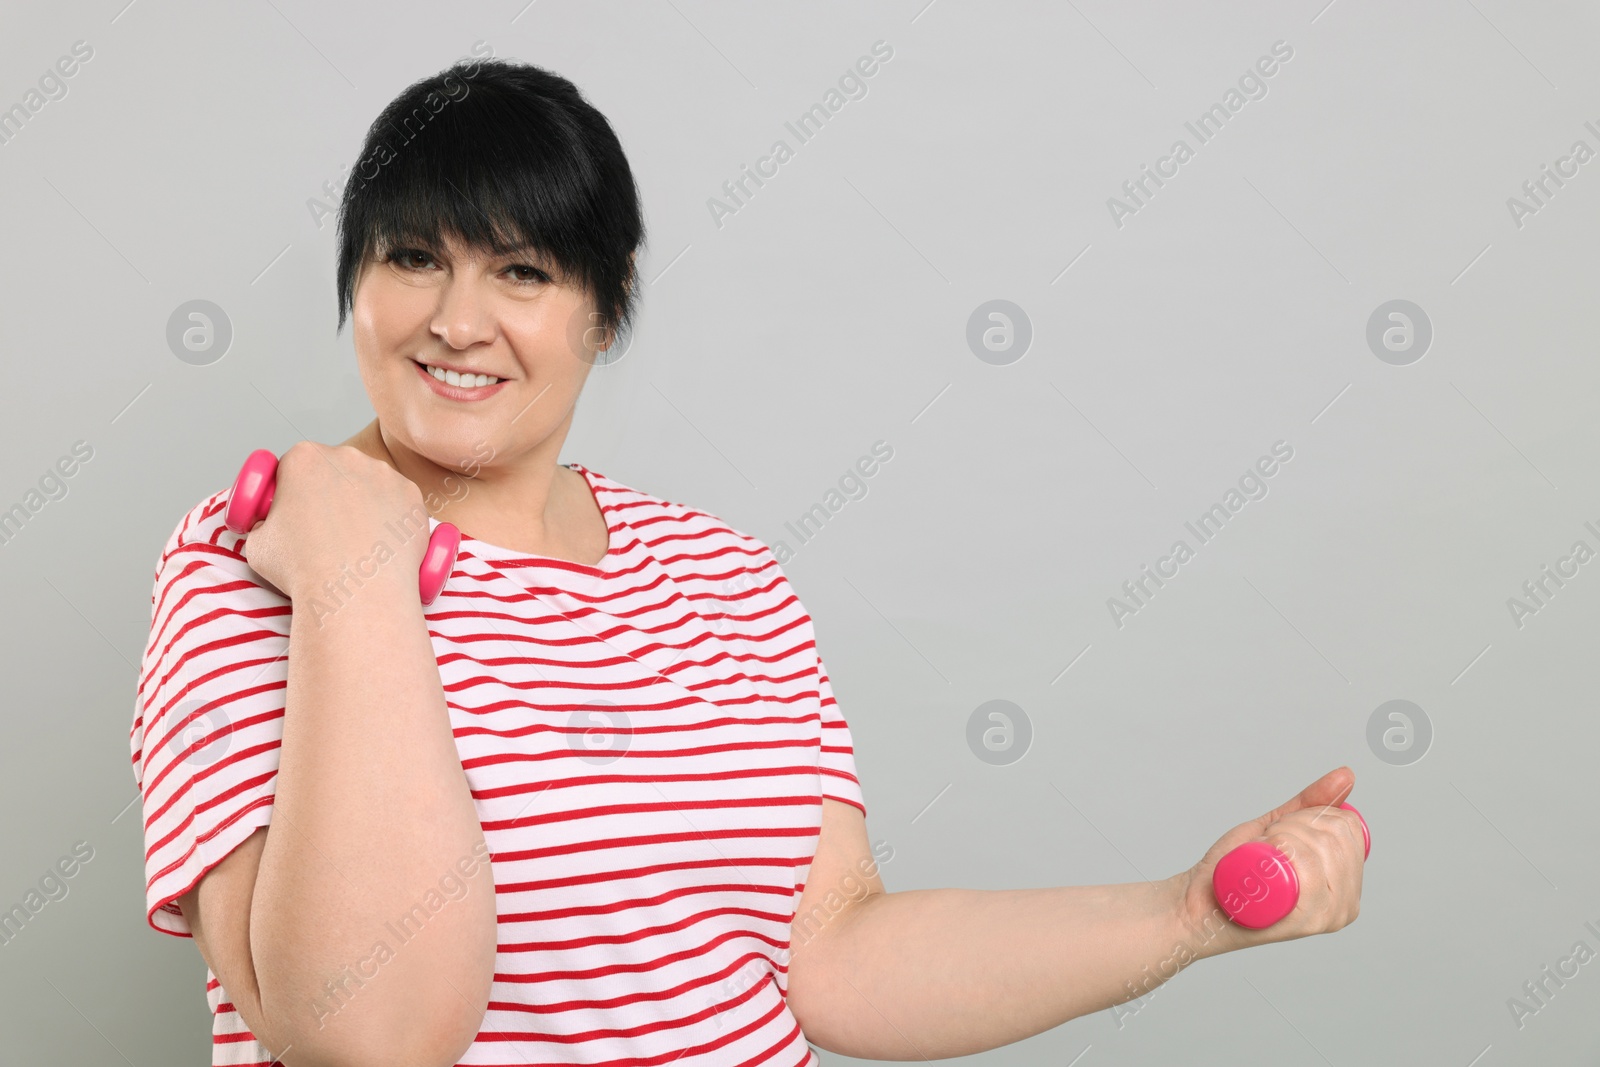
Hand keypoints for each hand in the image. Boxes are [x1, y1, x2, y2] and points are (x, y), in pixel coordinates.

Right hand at [238, 441, 430, 600]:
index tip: (295, 510)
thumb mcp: (258, 543)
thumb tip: (270, 524)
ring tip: (355, 543)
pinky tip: (380, 545)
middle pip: (336, 469)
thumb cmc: (302, 569)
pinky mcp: (412, 497)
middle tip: (326, 529)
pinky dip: (392, 519)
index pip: (295, 465)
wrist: (352, 594)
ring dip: (363, 504)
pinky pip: (400, 503)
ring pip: (371, 484)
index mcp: (304, 458)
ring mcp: (386, 475)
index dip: (292, 489)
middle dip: (330, 492)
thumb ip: (263, 523)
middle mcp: (348, 457)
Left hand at [1174, 766, 1365, 958]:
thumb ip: (1311, 804)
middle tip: (1267, 846)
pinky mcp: (1304, 922)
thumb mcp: (1278, 828)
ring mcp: (1326, 917)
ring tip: (1262, 858)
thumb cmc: (1236, 870)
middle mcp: (1344, 907)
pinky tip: (1263, 863)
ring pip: (1319, 848)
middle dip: (1293, 826)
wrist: (1197, 904)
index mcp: (1346, 887)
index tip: (1282, 830)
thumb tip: (1346, 775)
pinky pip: (1306, 868)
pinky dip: (1280, 850)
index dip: (1311, 816)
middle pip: (1335, 837)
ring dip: (1281, 837)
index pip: (1350, 828)